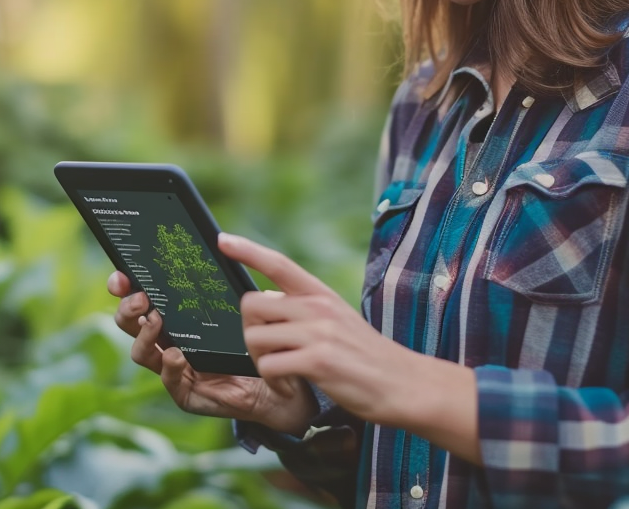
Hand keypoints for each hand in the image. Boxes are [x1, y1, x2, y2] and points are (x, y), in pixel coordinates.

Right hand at [107, 271, 315, 433]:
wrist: (278, 380)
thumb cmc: (257, 337)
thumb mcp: (241, 303)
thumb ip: (229, 279)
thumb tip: (223, 241)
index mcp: (174, 316)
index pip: (139, 298)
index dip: (123, 286)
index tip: (122, 275)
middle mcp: (167, 341)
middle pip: (130, 324)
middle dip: (127, 309)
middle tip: (140, 298)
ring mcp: (173, 368)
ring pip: (141, 352)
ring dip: (144, 336)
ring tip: (156, 321)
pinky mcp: (185, 392)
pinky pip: (167, 380)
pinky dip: (168, 366)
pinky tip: (177, 355)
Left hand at [223, 232, 428, 426]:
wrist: (405, 384)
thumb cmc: (368, 357)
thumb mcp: (339, 320)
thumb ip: (307, 309)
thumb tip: (271, 300)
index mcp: (322, 295)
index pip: (279, 264)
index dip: (248, 250)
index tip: (223, 240)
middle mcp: (318, 308)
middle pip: (252, 305)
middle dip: (249, 332)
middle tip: (267, 353)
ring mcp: (318, 333)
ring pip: (255, 338)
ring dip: (260, 363)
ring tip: (283, 376)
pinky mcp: (318, 361)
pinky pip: (269, 367)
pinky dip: (273, 383)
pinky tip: (289, 388)